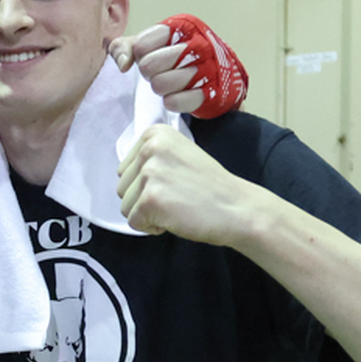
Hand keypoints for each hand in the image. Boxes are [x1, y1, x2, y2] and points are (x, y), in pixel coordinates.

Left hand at [109, 15, 247, 117]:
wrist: (217, 77)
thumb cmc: (176, 58)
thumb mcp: (149, 44)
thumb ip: (124, 47)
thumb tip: (122, 63)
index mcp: (181, 27)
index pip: (141, 45)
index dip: (140, 55)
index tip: (151, 55)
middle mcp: (197, 43)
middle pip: (148, 65)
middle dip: (149, 73)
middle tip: (159, 72)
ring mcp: (207, 68)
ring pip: (160, 84)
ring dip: (161, 88)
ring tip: (170, 82)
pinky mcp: (210, 92)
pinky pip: (175, 101)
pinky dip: (172, 101)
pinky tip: (178, 95)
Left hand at [117, 124, 250, 243]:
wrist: (238, 208)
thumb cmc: (209, 187)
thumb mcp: (179, 155)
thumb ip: (152, 158)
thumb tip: (126, 173)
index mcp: (155, 134)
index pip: (125, 170)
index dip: (146, 184)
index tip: (174, 182)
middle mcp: (150, 148)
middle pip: (122, 187)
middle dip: (144, 199)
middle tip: (178, 196)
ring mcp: (150, 173)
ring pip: (125, 206)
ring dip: (148, 214)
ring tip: (177, 206)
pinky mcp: (150, 199)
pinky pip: (134, 222)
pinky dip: (152, 227)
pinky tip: (176, 217)